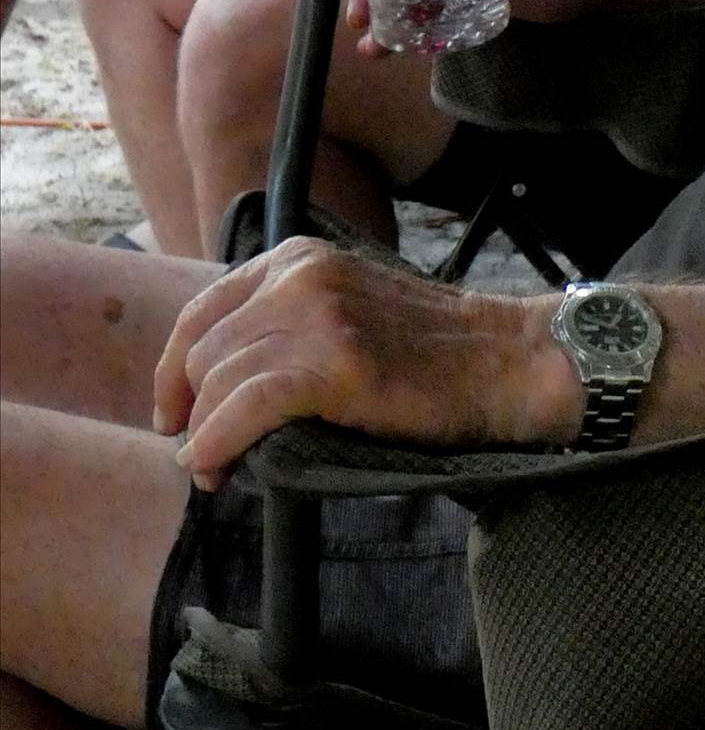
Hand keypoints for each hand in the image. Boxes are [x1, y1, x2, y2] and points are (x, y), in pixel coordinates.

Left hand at [155, 237, 573, 489]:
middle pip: (203, 351)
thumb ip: (287, 321)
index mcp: (299, 259)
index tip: (173, 412)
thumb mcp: (347, 306)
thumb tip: (217, 380)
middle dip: (190, 409)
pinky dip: (217, 442)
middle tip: (202, 455)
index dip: (175, 370)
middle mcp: (300, 278)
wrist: (505, 362)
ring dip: (203, 435)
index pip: (201, 312)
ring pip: (218, 382)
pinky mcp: (336, 367)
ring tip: (215, 470)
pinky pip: (246, 407)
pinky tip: (213, 467)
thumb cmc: (432, 351)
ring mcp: (319, 319)